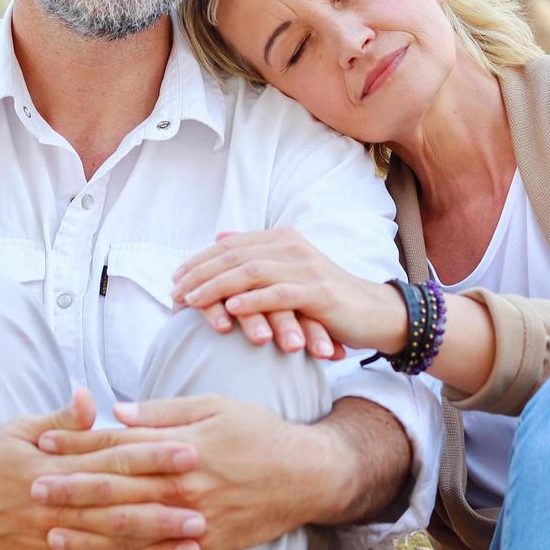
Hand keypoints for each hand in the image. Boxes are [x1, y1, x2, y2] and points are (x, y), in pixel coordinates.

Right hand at [0, 388, 206, 549]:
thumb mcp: (18, 428)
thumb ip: (62, 418)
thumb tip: (93, 397)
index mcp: (54, 464)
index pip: (112, 458)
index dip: (152, 455)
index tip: (189, 451)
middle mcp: (54, 503)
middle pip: (117, 505)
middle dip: (163, 506)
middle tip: (205, 507)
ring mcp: (47, 539)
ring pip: (107, 545)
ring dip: (151, 548)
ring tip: (192, 548)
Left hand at [34, 395, 347, 549]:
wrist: (306, 476)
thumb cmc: (260, 433)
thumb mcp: (215, 406)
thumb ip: (163, 411)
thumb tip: (118, 410)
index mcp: (180, 446)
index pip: (119, 445)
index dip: (79, 443)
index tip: (44, 442)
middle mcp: (182, 484)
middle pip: (116, 489)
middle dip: (70, 489)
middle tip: (32, 490)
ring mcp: (193, 518)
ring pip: (130, 528)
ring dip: (87, 530)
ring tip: (51, 530)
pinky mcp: (205, 543)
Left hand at [171, 228, 407, 355]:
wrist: (376, 313)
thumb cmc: (328, 299)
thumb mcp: (290, 272)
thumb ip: (257, 253)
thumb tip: (221, 236)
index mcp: (284, 239)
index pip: (231, 245)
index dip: (200, 261)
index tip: (174, 279)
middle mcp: (293, 247)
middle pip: (235, 256)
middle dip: (200, 274)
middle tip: (174, 293)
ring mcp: (307, 268)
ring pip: (252, 272)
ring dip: (217, 287)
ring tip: (192, 301)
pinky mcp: (319, 292)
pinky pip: (279, 294)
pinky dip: (253, 301)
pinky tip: (231, 310)